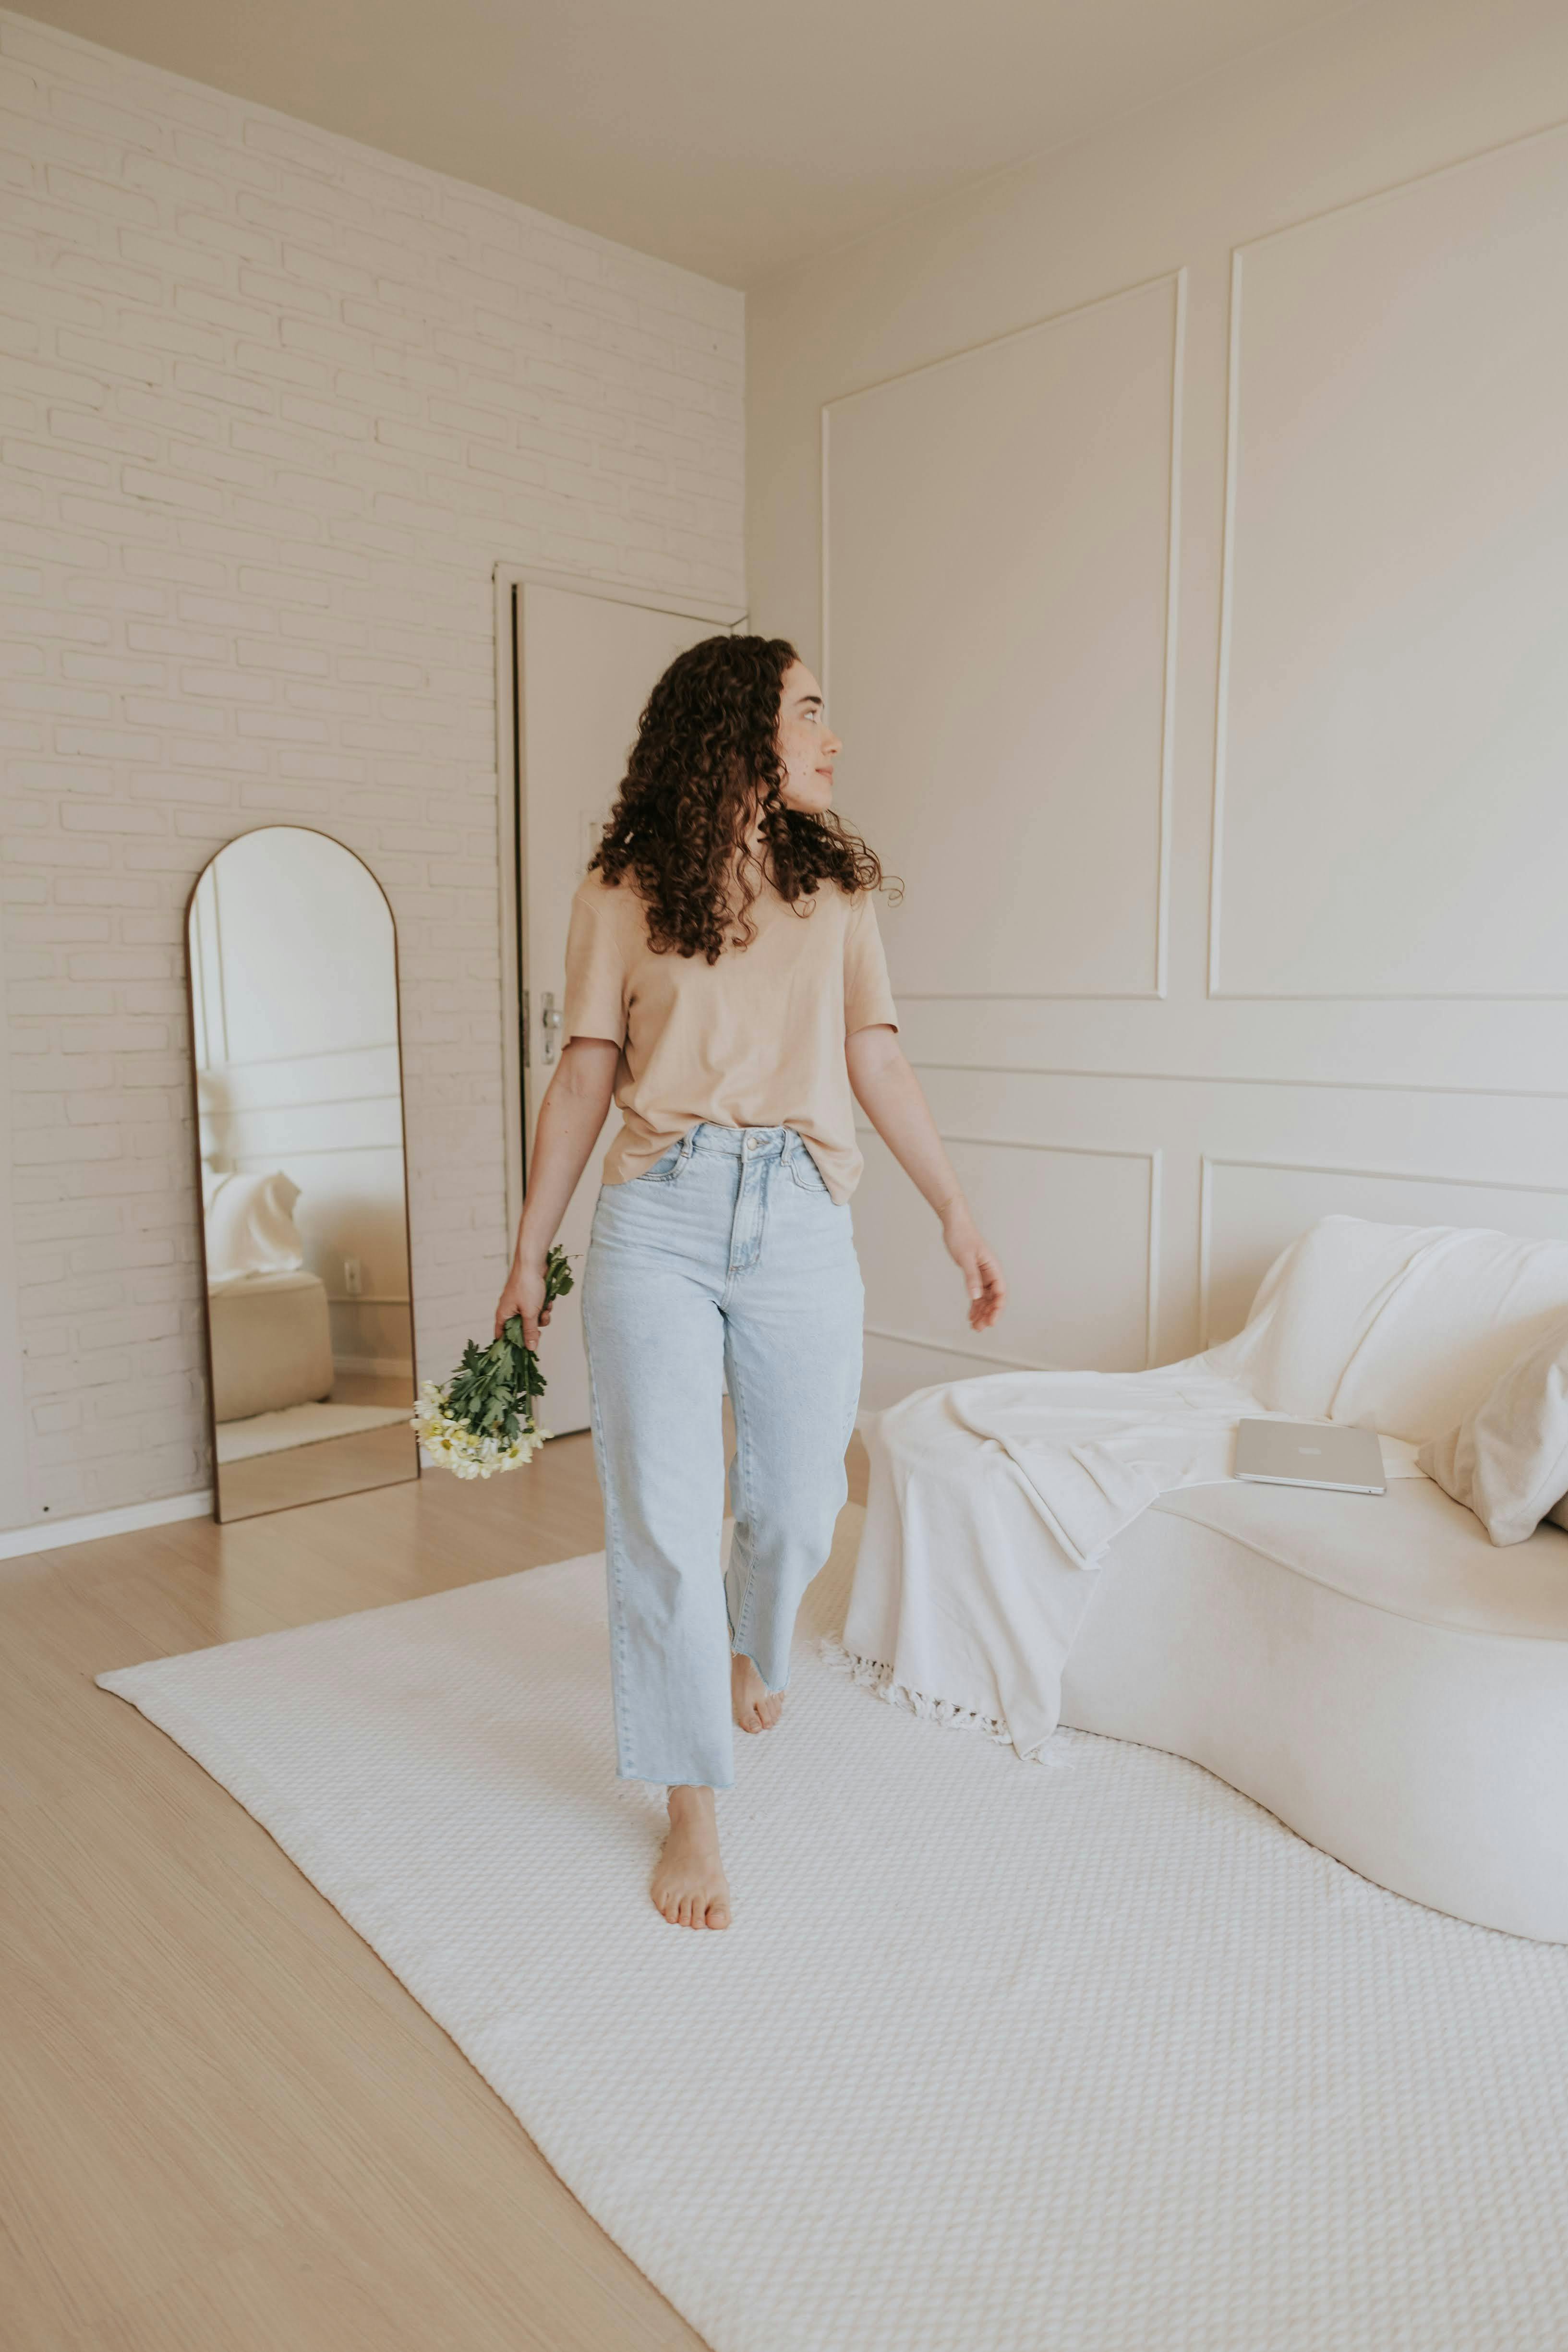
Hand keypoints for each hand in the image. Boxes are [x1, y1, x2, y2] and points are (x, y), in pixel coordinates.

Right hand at [494, 1256, 553, 1347]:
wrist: (533, 1263)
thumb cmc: (527, 1285)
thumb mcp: (529, 1313)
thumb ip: (530, 1331)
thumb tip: (530, 1348)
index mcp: (503, 1315)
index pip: (501, 1335)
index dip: (511, 1344)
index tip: (522, 1349)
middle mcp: (509, 1310)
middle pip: (521, 1328)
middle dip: (533, 1327)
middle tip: (539, 1324)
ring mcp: (520, 1303)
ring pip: (532, 1319)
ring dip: (541, 1316)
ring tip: (545, 1308)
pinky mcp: (530, 1297)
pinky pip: (537, 1309)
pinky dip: (544, 1306)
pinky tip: (548, 1300)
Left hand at [941, 1201, 1005, 1331]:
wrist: (954, 1224)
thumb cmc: (962, 1236)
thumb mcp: (966, 1258)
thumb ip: (972, 1277)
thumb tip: (976, 1297)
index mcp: (993, 1268)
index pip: (1000, 1292)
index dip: (997, 1308)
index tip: (991, 1321)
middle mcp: (990, 1273)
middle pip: (993, 1299)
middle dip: (988, 1314)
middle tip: (979, 1328)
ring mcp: (982, 1274)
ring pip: (985, 1298)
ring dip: (981, 1312)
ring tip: (974, 1326)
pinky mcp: (974, 1274)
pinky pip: (977, 1293)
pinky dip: (974, 1305)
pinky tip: (970, 1315)